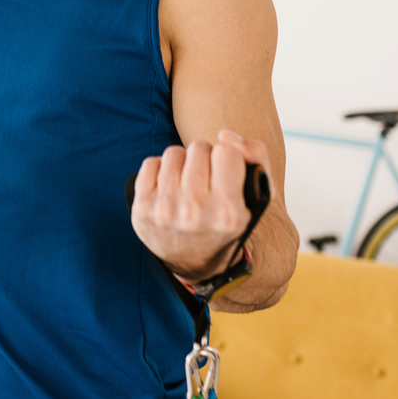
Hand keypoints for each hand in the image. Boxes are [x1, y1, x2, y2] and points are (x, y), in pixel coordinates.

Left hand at [130, 130, 272, 282]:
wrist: (195, 263)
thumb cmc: (226, 223)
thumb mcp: (256, 196)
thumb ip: (255, 155)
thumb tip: (224, 135)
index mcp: (227, 213)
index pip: (227, 152)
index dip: (228, 157)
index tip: (226, 171)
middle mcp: (194, 213)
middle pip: (199, 148)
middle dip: (205, 158)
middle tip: (207, 179)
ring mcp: (165, 211)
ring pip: (174, 152)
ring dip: (183, 162)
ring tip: (189, 182)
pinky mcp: (142, 208)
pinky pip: (151, 162)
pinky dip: (161, 170)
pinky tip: (170, 187)